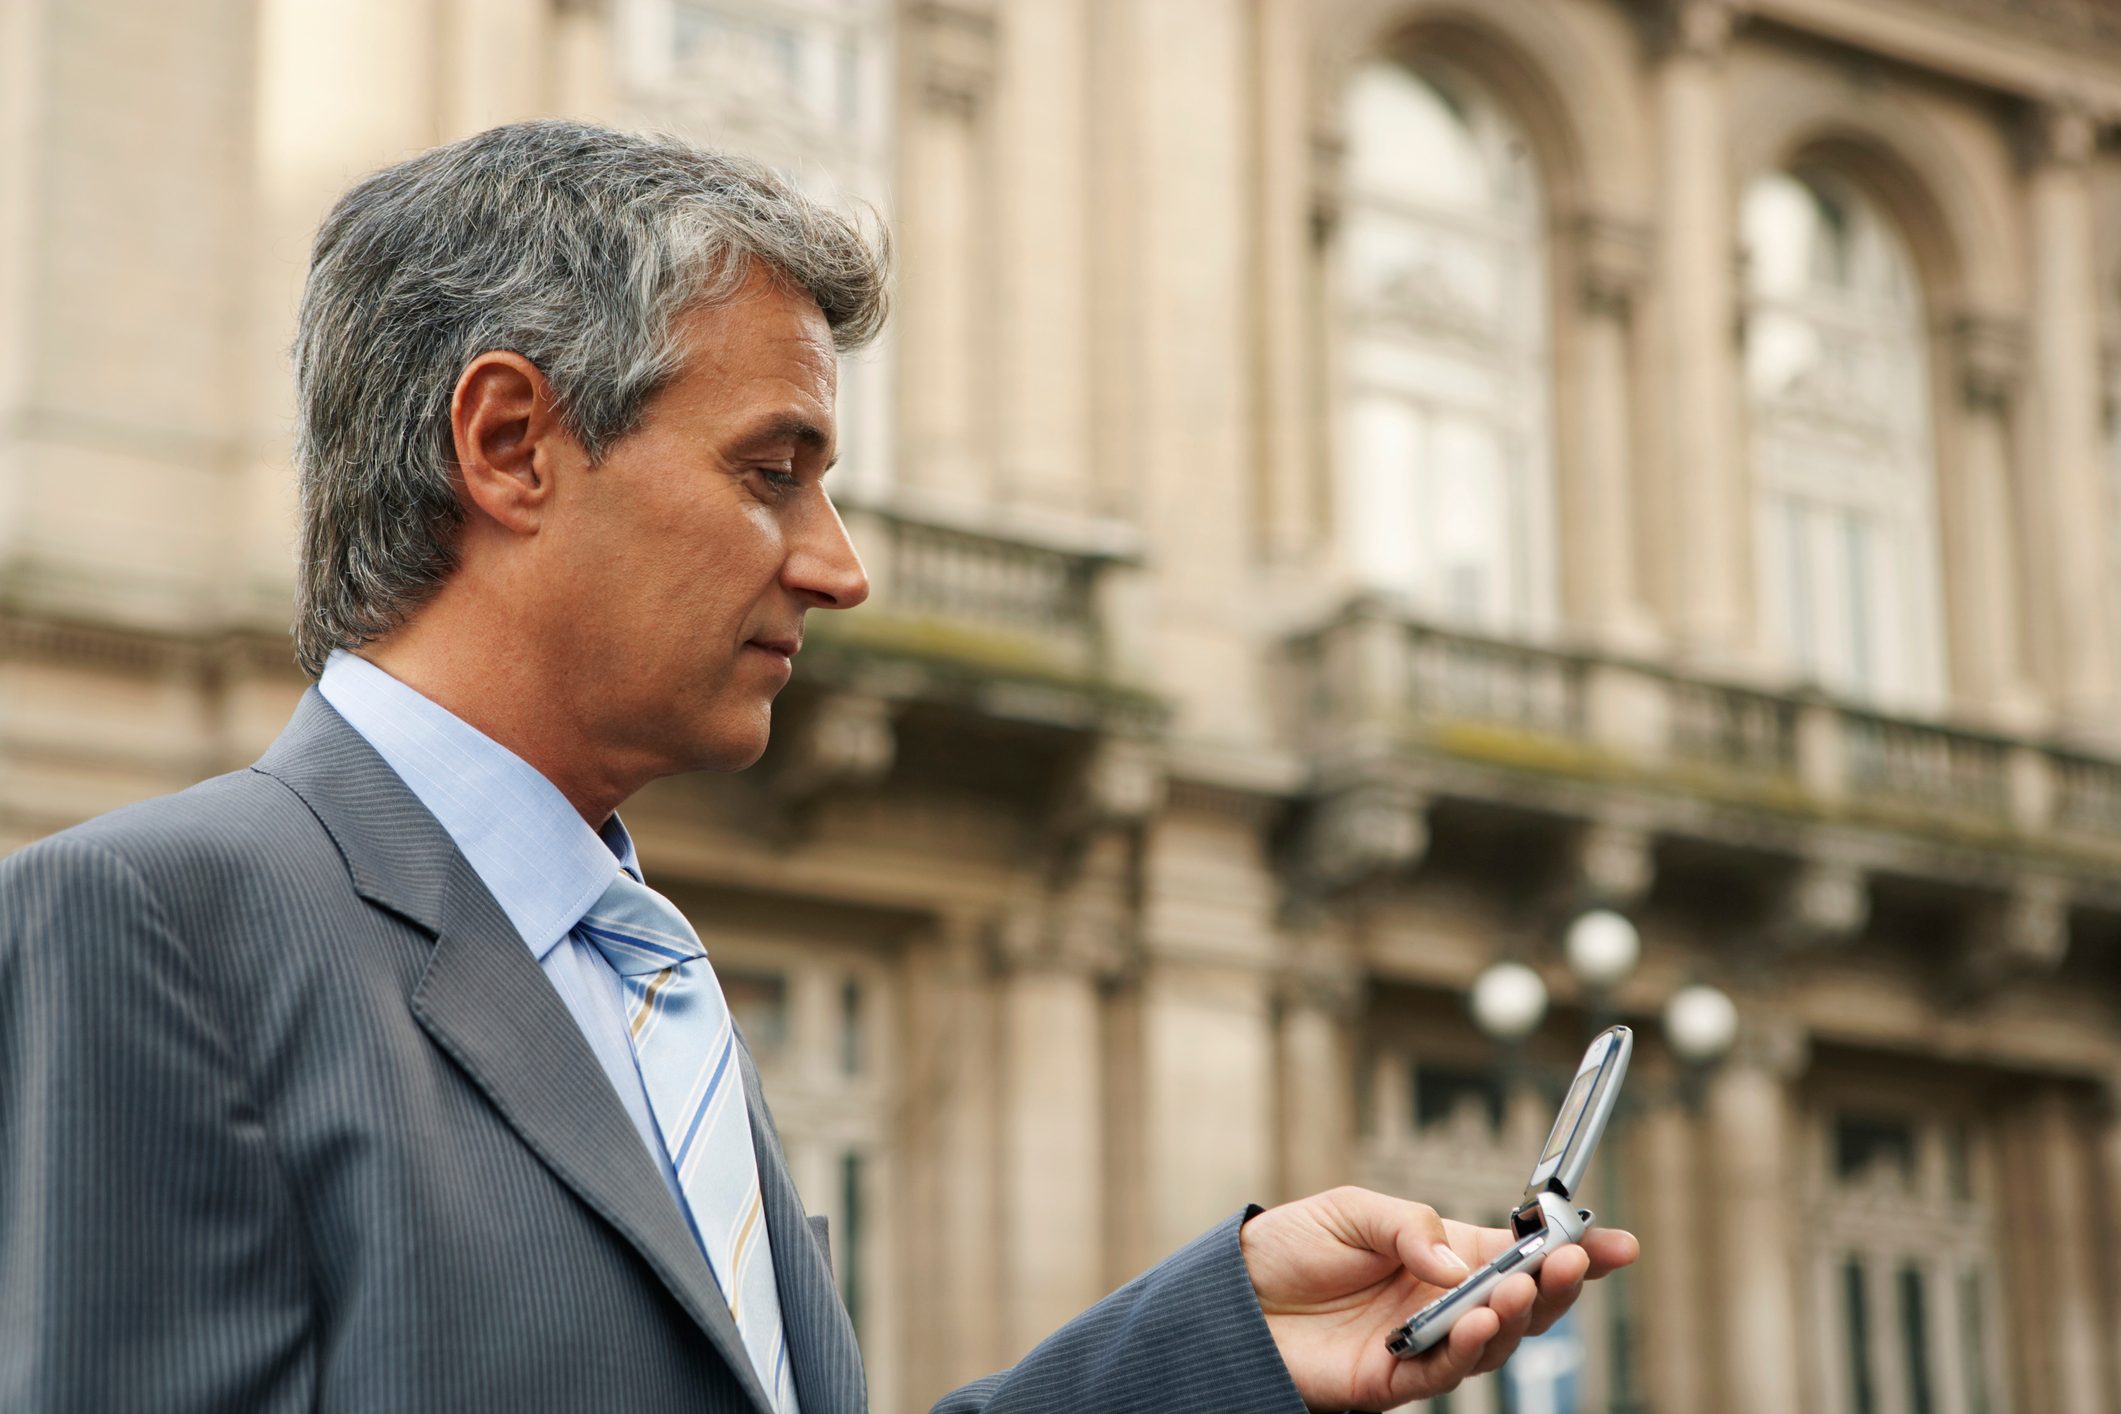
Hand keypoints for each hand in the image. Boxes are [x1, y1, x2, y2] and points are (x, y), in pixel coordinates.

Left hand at [1239, 1186, 1638, 1411]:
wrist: (1232, 1296)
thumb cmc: (1292, 1248)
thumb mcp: (1351, 1212)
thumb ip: (1410, 1228)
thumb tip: (1461, 1260)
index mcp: (1443, 1255)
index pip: (1520, 1253)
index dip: (1571, 1250)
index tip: (1619, 1244)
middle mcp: (1444, 1303)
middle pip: (1521, 1304)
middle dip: (1558, 1285)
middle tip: (1576, 1261)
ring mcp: (1423, 1344)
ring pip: (1492, 1342)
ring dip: (1514, 1316)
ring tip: (1520, 1286)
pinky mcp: (1392, 1381)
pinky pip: (1443, 1372)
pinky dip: (1466, 1348)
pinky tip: (1476, 1320)